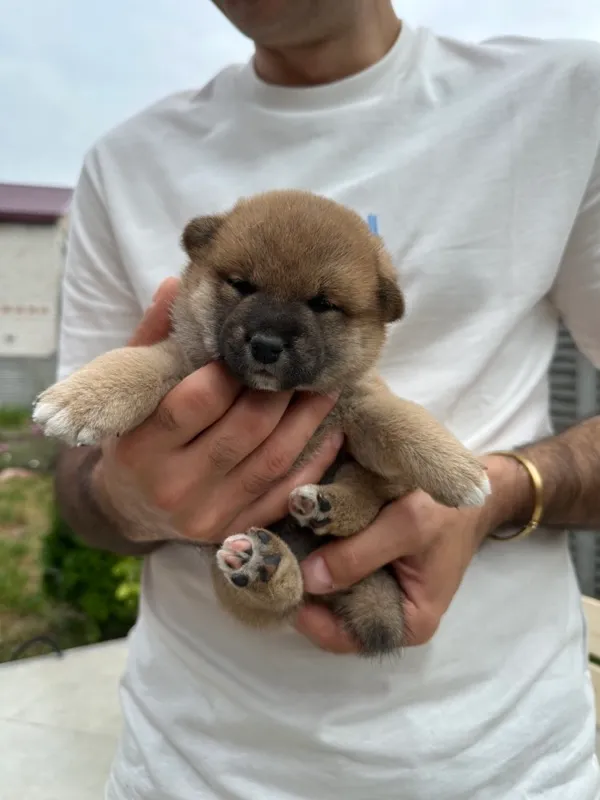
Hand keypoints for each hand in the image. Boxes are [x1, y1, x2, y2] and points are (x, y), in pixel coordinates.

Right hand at [93, 278, 342, 543]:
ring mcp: (208, 515)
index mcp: (142, 448)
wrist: (129, 509)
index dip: (230, 371)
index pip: (195, 403)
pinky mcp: (235, 531)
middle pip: (243, 431)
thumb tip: (175, 284)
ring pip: (272, 460)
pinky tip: (331, 432)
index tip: (250, 348)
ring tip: (325, 387)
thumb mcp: (132, 392)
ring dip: (306, 420)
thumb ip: (151, 340)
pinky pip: (283, 494)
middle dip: (279, 391)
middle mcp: (175, 487)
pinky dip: (313, 463)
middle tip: (302, 362)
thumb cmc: (133, 440)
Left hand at [295, 466, 504, 653]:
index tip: (281, 587)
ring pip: (332, 592)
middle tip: (270, 566)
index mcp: (408, 623)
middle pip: (333, 616)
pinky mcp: (373, 567)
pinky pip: (338, 570)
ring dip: (306, 572)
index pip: (344, 637)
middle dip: (302, 592)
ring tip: (278, 549)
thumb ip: (359, 554)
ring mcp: (381, 590)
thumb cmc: (449, 511)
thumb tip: (307, 578)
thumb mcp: (407, 526)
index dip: (309, 618)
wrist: (477, 489)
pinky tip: (297, 535)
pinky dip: (318, 555)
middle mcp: (390, 614)